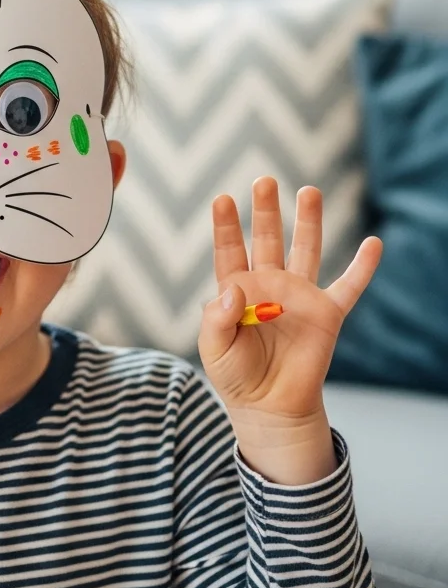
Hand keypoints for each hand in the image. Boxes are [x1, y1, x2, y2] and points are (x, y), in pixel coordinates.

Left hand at [199, 178, 381, 481]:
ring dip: (308, 222)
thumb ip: (216, 319)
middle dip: (264, 211)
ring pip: (305, 250)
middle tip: (264, 180)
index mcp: (236, 290)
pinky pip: (349, 287)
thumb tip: (232, 289)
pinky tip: (373, 243)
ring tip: (309, 190)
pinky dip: (362, 267)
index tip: (222, 199)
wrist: (270, 407)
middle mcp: (268, 285)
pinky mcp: (327, 314)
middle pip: (266, 239)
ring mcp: (299, 297)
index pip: (230, 250)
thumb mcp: (214, 349)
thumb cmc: (236, 376)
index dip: (225, 226)